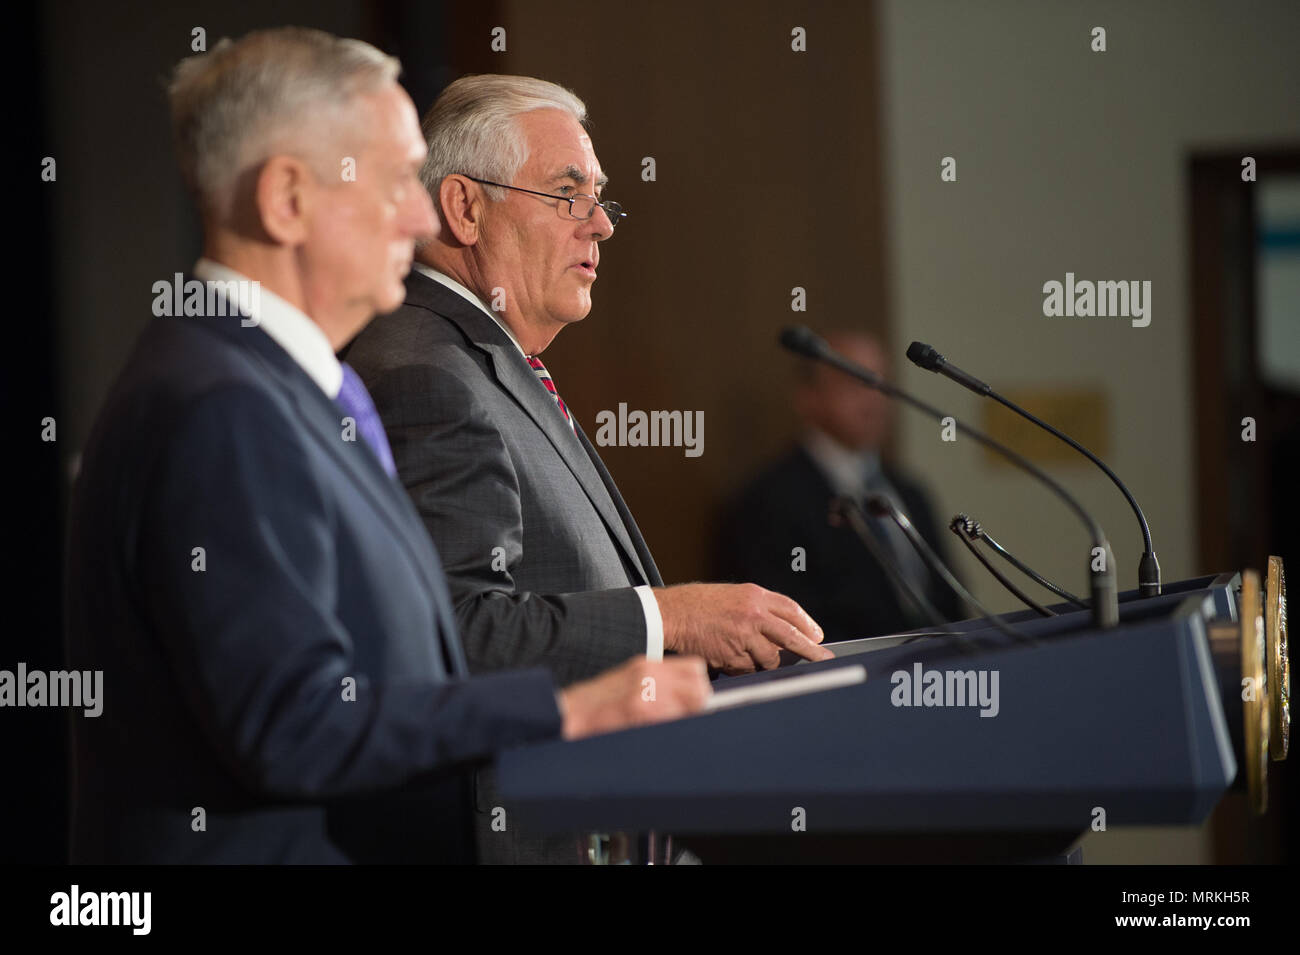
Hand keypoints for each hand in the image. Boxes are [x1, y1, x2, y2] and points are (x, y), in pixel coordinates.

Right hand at [558, 655, 710, 739]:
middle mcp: (649, 673)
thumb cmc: (596, 706)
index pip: (695, 668)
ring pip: (693, 704)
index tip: (692, 701)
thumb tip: (691, 700)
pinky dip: (673, 730)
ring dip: (687, 718)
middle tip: (684, 718)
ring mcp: (646, 691)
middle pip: (700, 686)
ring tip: (668, 728)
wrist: (566, 715)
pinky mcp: (640, 710)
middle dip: (698, 705)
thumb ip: (658, 686)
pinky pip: (675, 720)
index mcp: (646, 665)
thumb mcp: (629, 683)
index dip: (698, 687)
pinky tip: (657, 735)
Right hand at [655, 583, 831, 673]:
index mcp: (755, 595)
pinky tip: (730, 657)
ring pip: (769, 658)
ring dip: (766, 661)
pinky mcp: (733, 656)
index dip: (807, 624)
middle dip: (810, 651)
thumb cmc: (698, 604)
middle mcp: (753, 615)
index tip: (817, 636)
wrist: (672, 614)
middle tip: (823, 658)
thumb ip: (758, 609)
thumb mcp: (733, 595)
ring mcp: (744, 637)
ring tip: (747, 653)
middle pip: (791, 636)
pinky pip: (748, 669)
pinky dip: (745, 668)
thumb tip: (781, 630)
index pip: (791, 610)